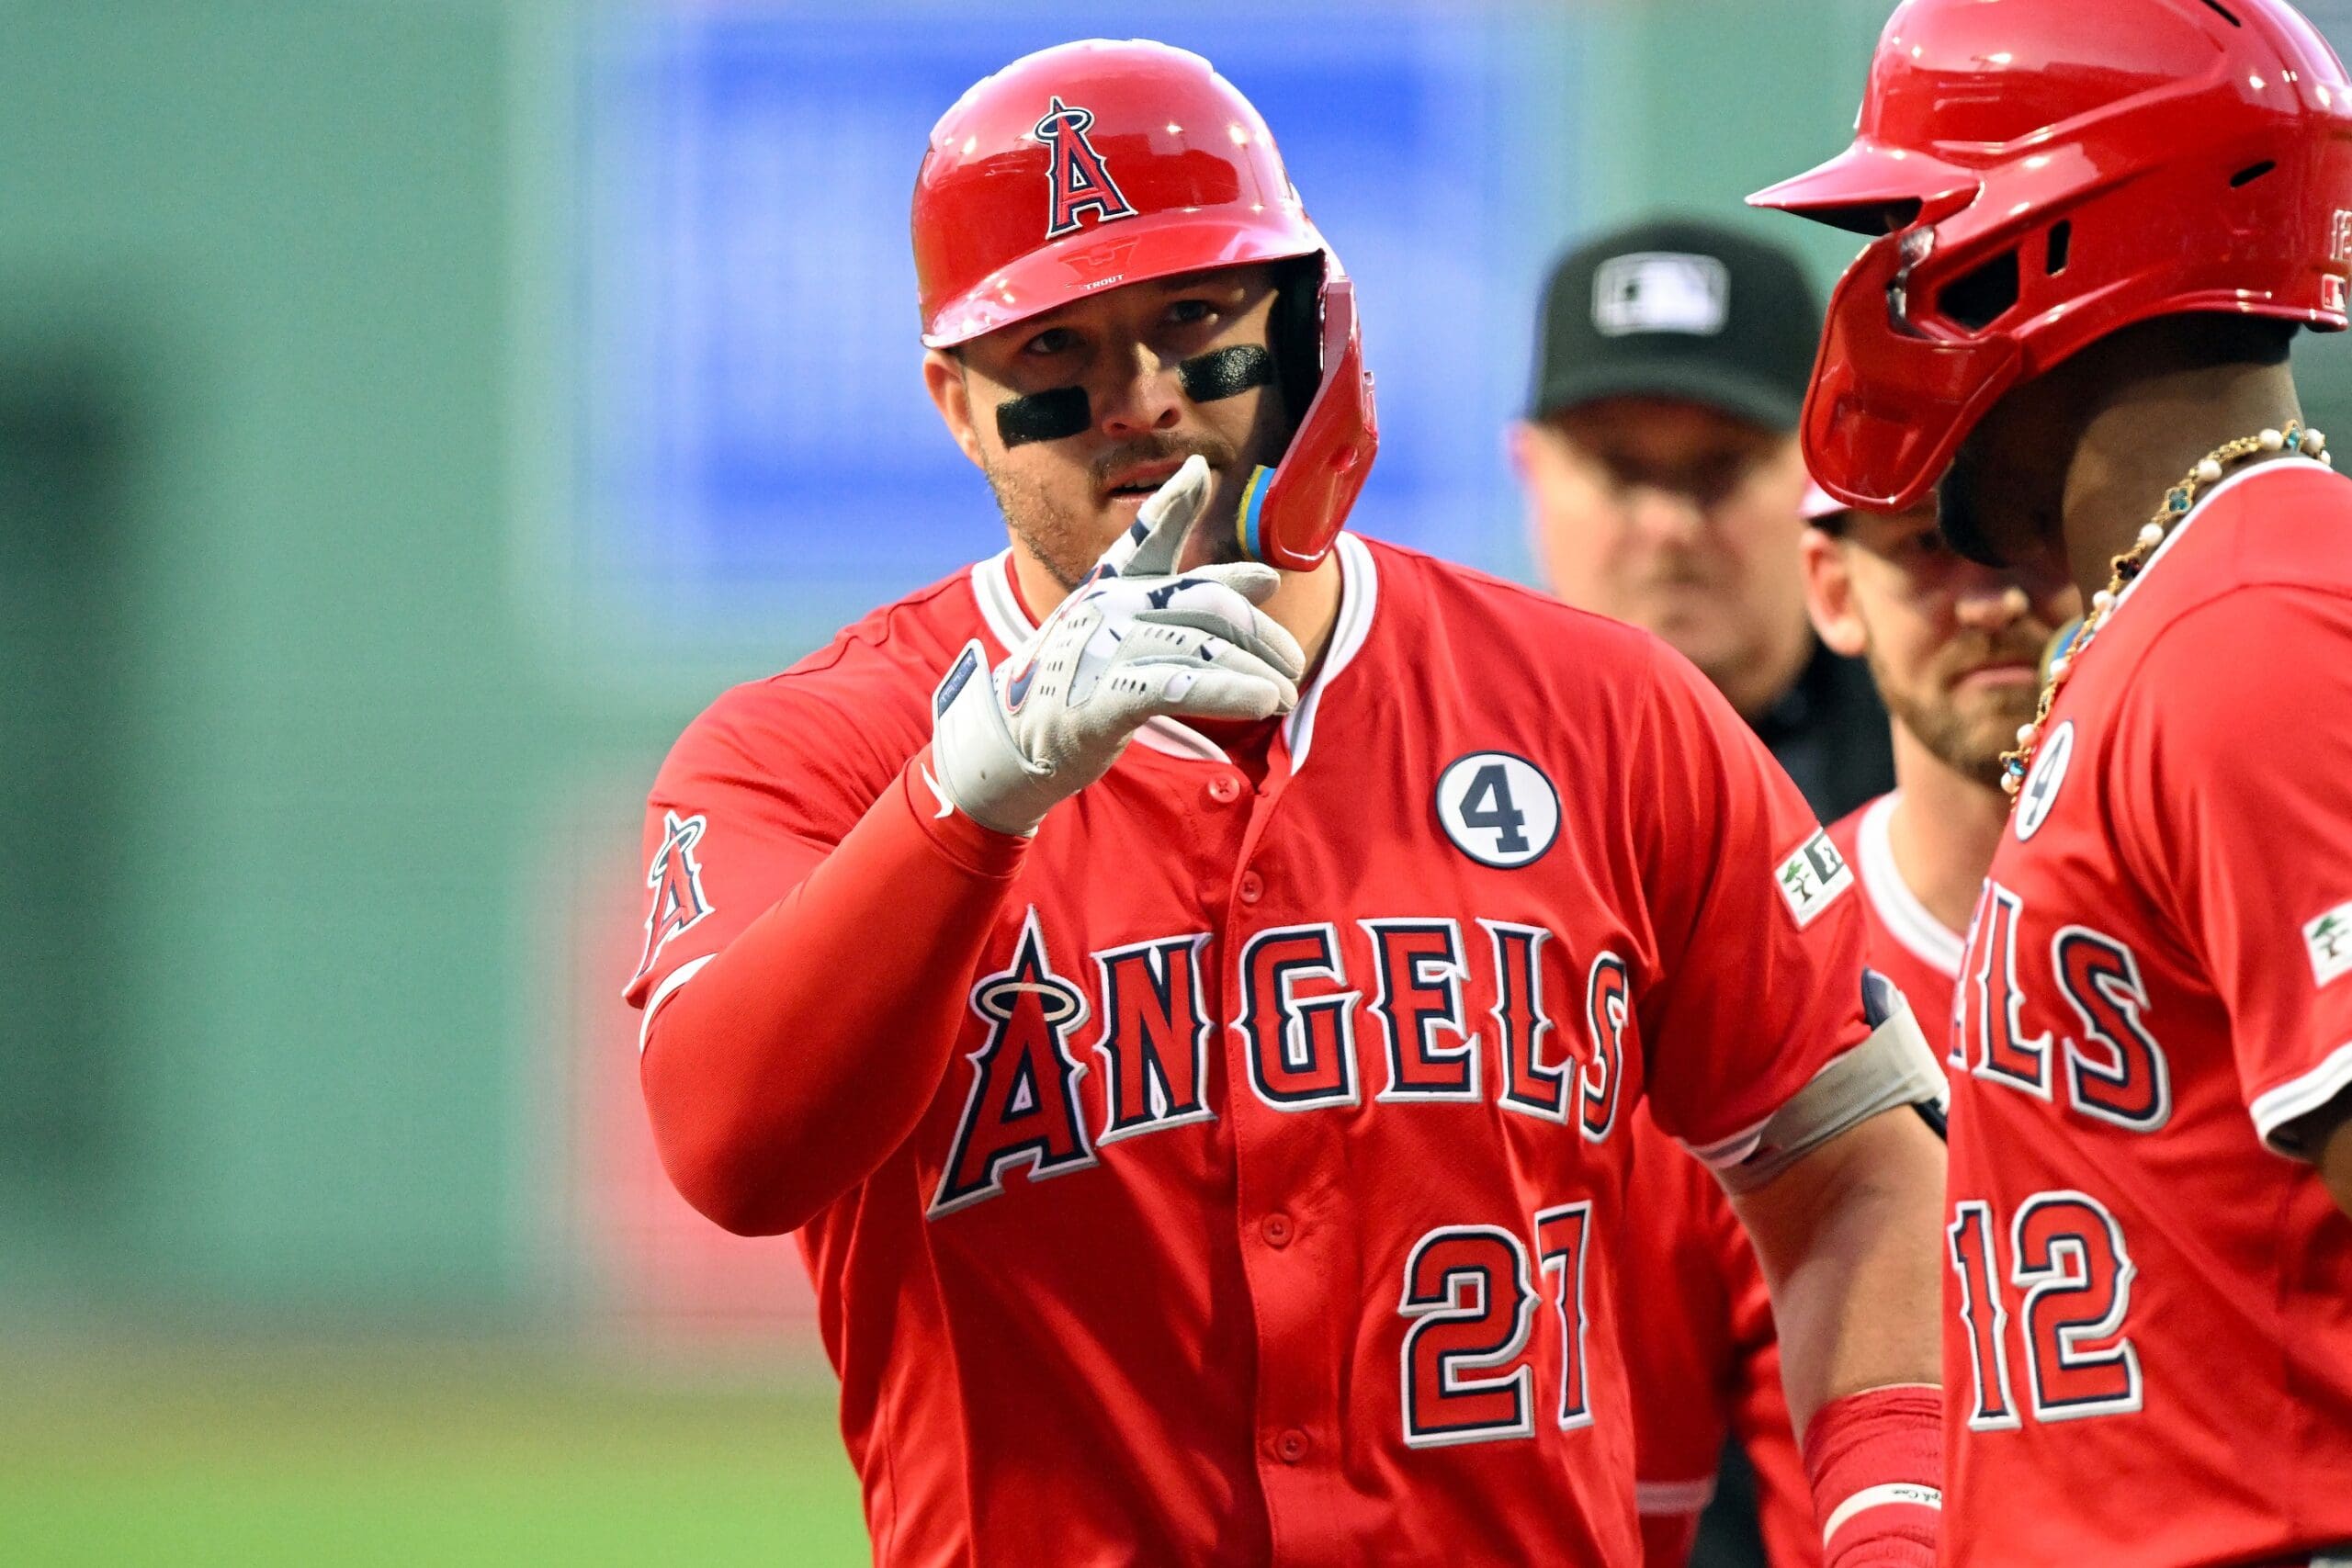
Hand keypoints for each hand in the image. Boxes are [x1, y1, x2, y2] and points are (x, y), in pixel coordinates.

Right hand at [929, 455, 1305, 835]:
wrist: (1011, 741)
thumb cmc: (1075, 677)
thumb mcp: (1118, 620)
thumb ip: (1182, 586)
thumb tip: (1257, 560)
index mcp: (1111, 583)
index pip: (1154, 540)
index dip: (1189, 521)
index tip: (1236, 527)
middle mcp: (1108, 607)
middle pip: (1205, 604)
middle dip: (1259, 634)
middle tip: (1291, 663)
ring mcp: (1103, 652)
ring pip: (1201, 648)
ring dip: (1255, 673)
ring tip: (1284, 696)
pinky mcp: (1103, 701)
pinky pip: (1179, 688)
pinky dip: (1228, 693)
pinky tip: (1261, 702)